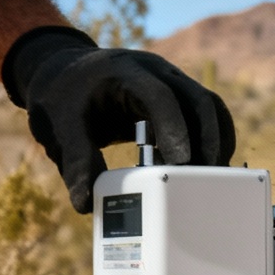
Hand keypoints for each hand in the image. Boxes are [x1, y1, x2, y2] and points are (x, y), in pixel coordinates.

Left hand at [0, 26, 236, 212]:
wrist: (64, 75)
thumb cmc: (63, 99)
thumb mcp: (60, 128)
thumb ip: (76, 162)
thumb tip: (85, 203)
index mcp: (125, 72)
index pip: (159, 96)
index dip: (174, 128)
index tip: (181, 162)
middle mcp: (155, 71)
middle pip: (197, 99)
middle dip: (207, 139)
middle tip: (203, 180)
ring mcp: (170, 81)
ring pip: (208, 106)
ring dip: (214, 142)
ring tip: (208, 181)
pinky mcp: (176, 97)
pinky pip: (205, 114)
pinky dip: (210, 140)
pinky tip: (203, 169)